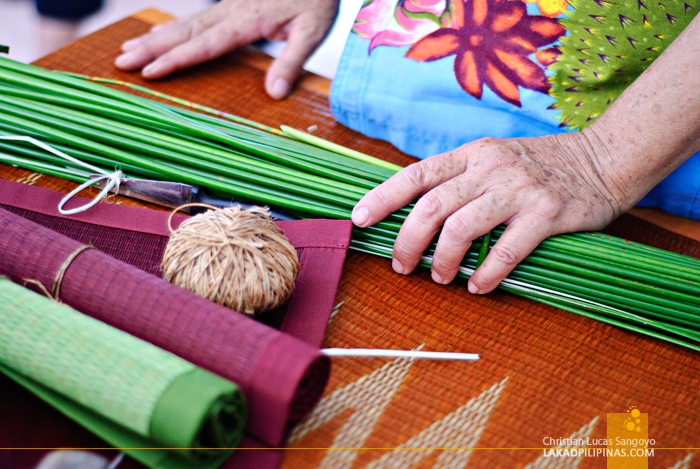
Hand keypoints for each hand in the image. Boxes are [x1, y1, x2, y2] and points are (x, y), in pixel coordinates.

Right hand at [115, 0, 339, 98]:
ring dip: (156, 36)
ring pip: (185, 23)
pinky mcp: (230, 4)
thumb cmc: (316, 0)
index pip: (206, 44)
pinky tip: (160, 33)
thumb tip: (274, 94)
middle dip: (152, 47)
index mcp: (248, 20)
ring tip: (127, 49)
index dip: (177, 59)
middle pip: (185, 32)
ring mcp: (228, 6)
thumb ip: (292, 61)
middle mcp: (231, 11)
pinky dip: (173, 27)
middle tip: (121, 62)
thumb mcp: (312, 31)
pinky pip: (195, 18)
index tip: (150, 71)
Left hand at [351, 132, 628, 293]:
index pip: (416, 174)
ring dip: (442, 261)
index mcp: (471, 155)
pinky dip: (485, 274)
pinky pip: (505, 251)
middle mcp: (490, 168)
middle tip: (402, 266)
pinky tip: (477, 286)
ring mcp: (518, 190)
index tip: (359, 219)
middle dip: (407, 242)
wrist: (603, 159)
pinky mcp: (546, 213)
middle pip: (431, 207)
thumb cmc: (539, 166)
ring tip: (440, 277)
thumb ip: (460, 179)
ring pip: (461, 229)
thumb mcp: (494, 158)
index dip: (382, 197)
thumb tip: (415, 212)